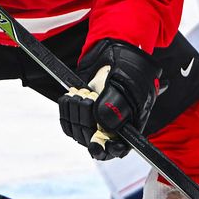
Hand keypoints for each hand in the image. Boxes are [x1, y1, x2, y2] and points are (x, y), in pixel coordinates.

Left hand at [58, 40, 159, 159]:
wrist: (115, 49)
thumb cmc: (129, 66)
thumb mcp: (127, 83)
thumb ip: (117, 104)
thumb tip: (104, 124)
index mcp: (131, 124)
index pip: (119, 148)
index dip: (108, 149)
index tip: (98, 143)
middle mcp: (113, 126)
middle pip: (95, 142)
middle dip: (88, 121)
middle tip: (88, 98)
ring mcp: (96, 120)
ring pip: (79, 133)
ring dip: (75, 114)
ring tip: (81, 93)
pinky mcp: (82, 113)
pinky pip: (68, 123)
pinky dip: (67, 110)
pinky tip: (71, 96)